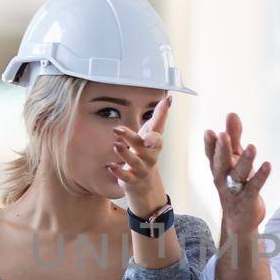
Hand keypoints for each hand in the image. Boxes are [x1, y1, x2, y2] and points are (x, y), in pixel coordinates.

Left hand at [110, 95, 171, 215]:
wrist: (144, 181)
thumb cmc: (147, 152)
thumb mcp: (152, 134)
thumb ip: (159, 117)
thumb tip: (169, 98)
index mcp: (154, 143)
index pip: (157, 131)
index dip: (160, 120)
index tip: (162, 106)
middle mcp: (150, 156)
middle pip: (142, 146)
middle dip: (131, 138)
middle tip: (117, 129)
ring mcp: (141, 168)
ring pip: (134, 161)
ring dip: (125, 154)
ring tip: (116, 145)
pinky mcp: (132, 179)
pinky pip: (126, 176)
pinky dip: (118, 172)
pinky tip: (110, 166)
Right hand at [202, 112, 271, 233]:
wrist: (239, 220)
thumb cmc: (236, 184)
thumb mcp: (235, 160)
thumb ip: (234, 137)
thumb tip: (231, 114)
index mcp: (218, 168)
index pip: (211, 155)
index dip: (210, 144)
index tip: (209, 132)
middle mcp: (223, 179)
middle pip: (221, 163)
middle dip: (222, 150)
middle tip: (223, 135)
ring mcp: (235, 190)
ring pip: (238, 175)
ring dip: (245, 161)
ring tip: (252, 147)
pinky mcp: (248, 200)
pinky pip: (254, 187)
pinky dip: (261, 176)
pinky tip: (267, 165)